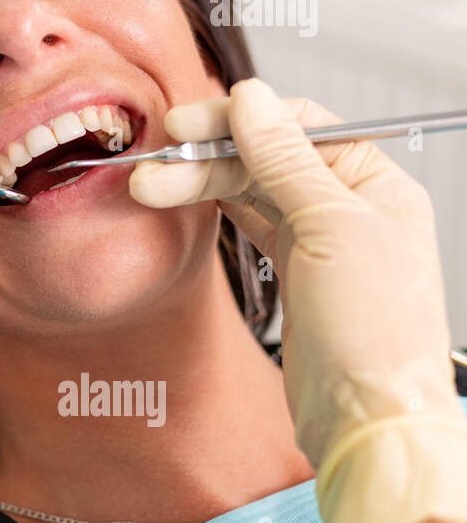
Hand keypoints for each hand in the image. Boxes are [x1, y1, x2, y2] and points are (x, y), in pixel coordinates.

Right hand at [130, 77, 466, 522]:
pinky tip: (182, 201)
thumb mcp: (329, 228)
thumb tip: (253, 100)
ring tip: (147, 186)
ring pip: (250, 190)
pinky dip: (213, 209)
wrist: (368, 422)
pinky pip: (249, 222)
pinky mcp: (293, 273)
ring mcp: (320, 240)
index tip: (188, 122)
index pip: (301, 125)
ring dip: (198, 184)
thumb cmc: (374, 334)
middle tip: (154, 162)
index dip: (240, 119)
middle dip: (205, 157)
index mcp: (376, 184)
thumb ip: (286, 160)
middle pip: (267, 157)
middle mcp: (349, 206)